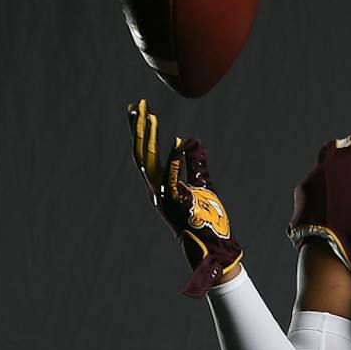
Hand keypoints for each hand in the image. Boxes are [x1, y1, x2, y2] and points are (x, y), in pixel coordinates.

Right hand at [127, 99, 243, 296]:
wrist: (213, 246)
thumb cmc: (206, 218)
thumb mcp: (202, 183)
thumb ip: (195, 162)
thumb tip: (189, 140)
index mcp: (160, 184)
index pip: (145, 153)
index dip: (140, 131)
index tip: (138, 109)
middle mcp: (156, 189)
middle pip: (141, 153)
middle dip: (138, 128)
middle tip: (137, 103)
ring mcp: (164, 197)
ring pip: (148, 162)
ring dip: (148, 138)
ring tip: (149, 115)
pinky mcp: (176, 203)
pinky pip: (173, 179)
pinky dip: (174, 162)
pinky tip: (179, 143)